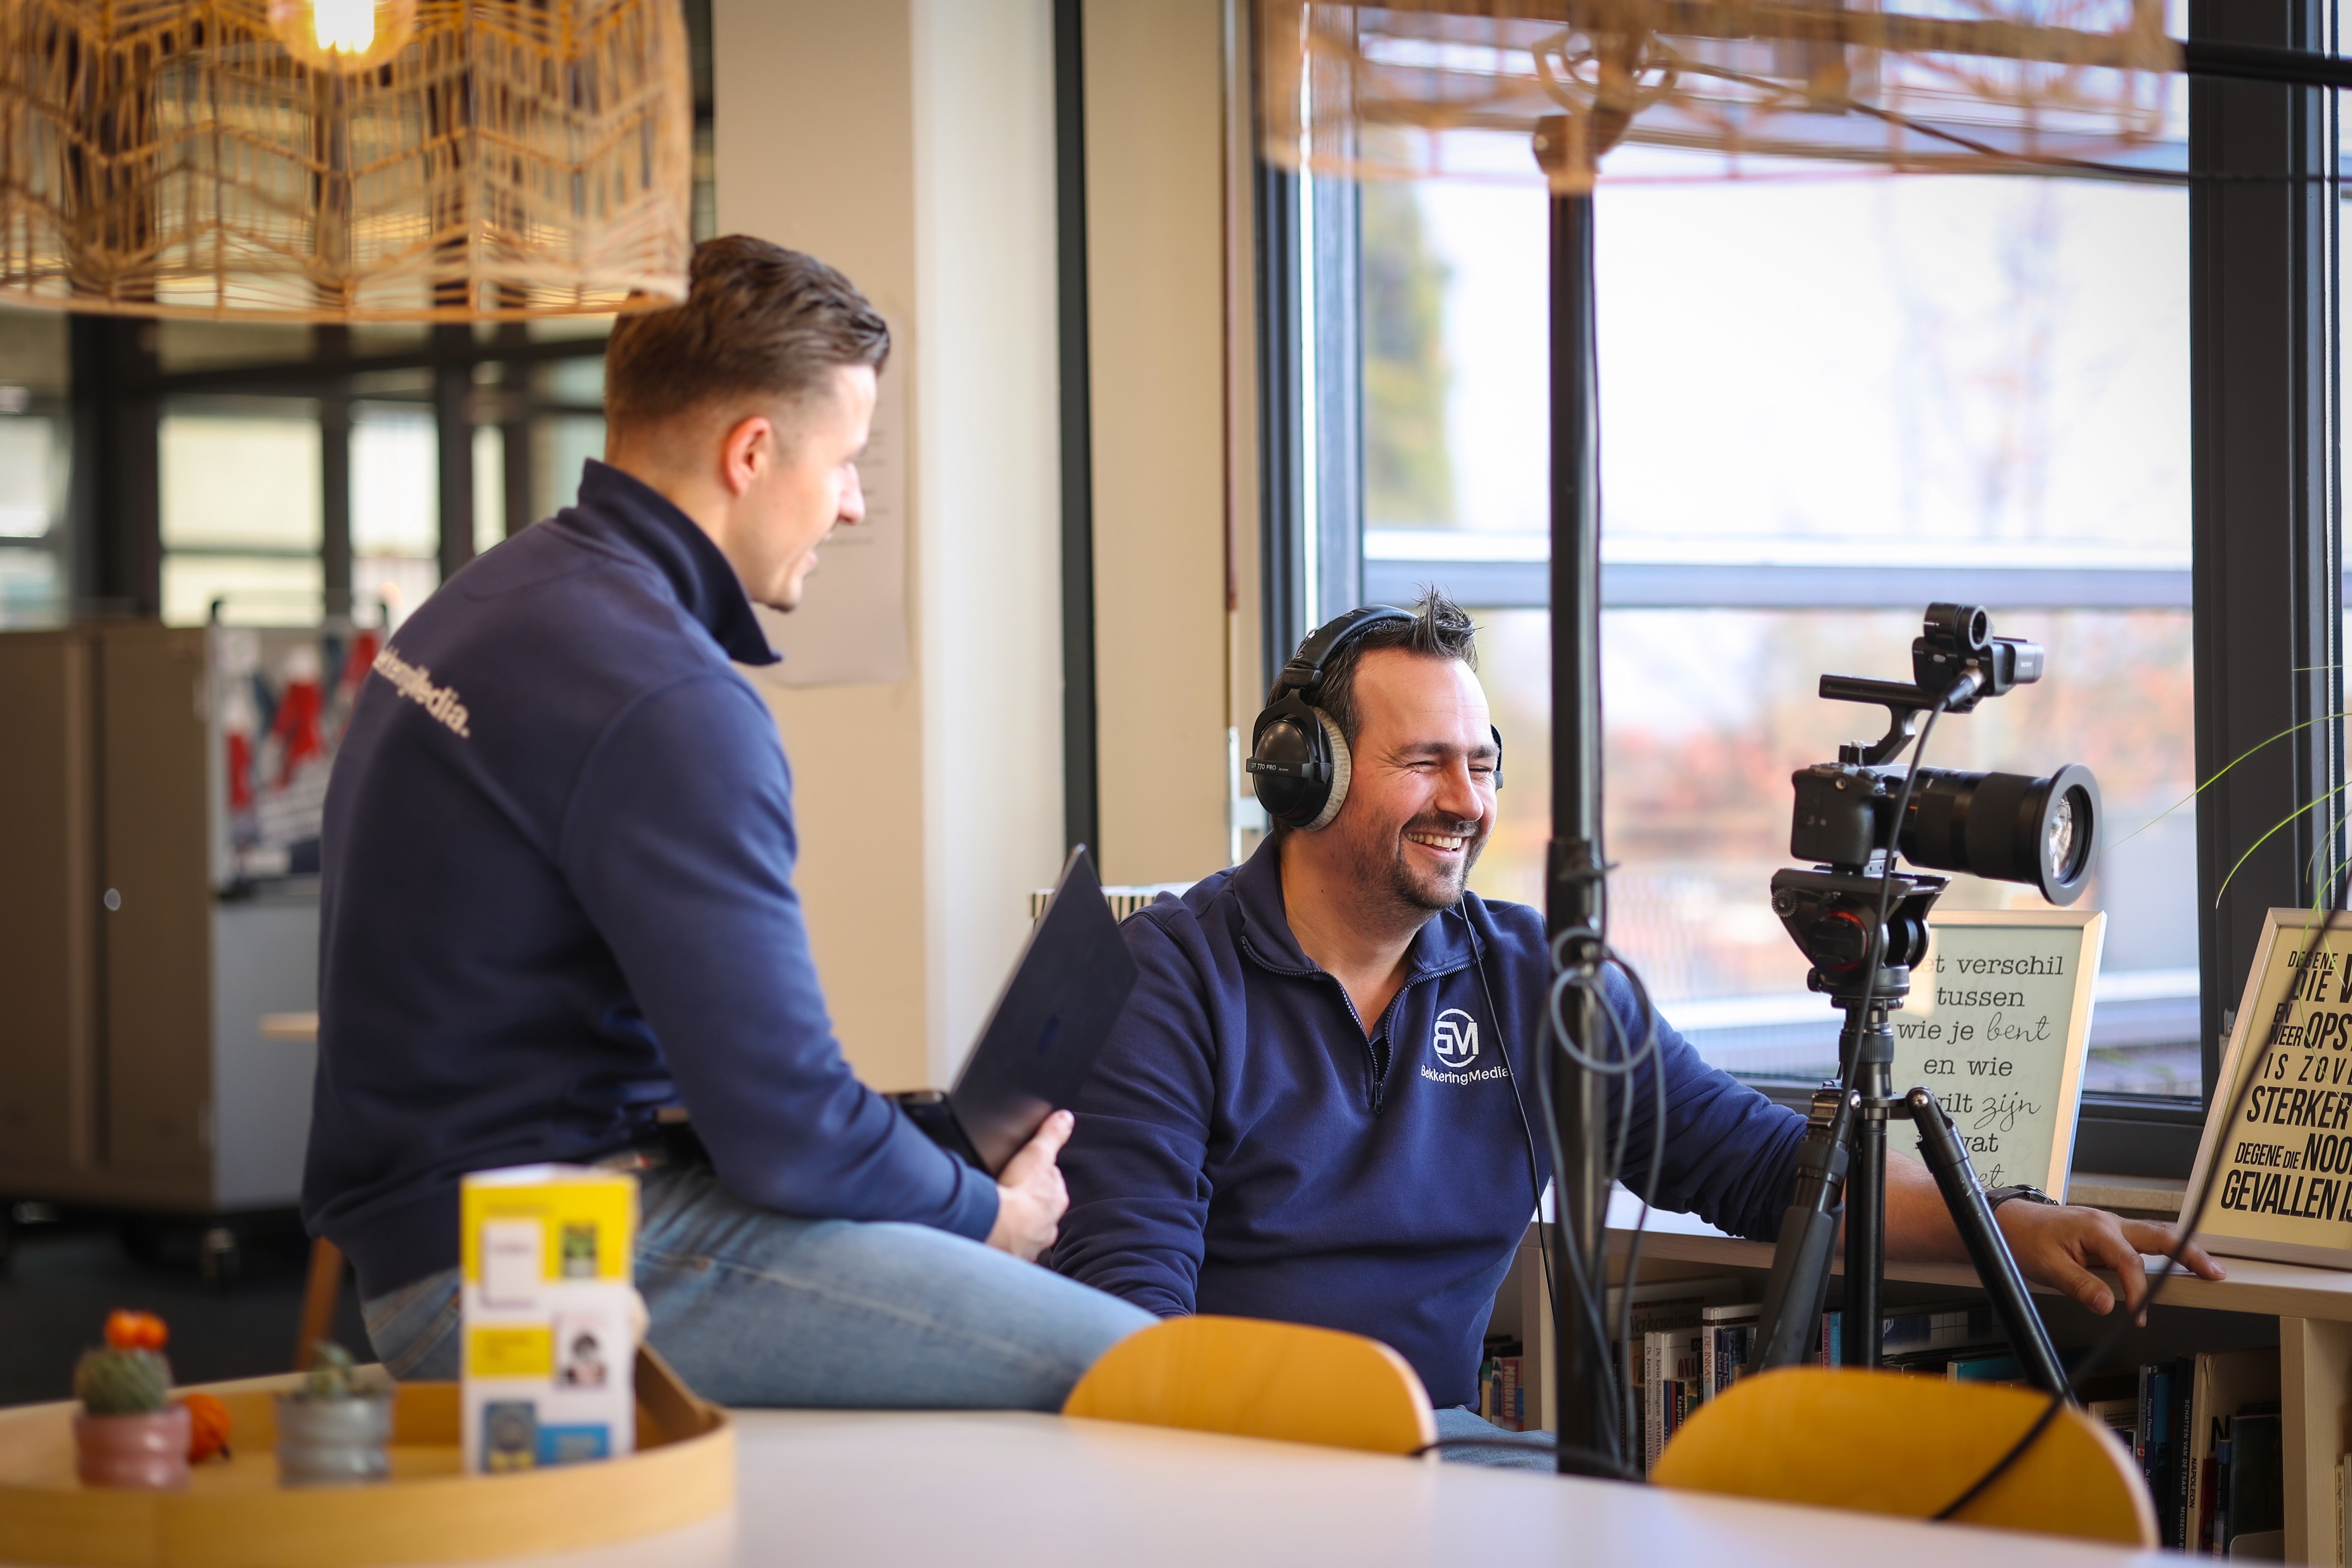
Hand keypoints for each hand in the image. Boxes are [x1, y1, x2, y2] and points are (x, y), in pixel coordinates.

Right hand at [984, 1109, 1073, 1262]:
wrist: (996, 1229)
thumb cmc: (1017, 1193)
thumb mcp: (1036, 1155)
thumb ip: (1051, 1136)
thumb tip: (1066, 1118)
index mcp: (1056, 1200)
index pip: (1052, 1184)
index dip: (1039, 1177)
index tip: (1026, 1174)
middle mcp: (1048, 1225)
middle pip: (1041, 1210)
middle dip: (1030, 1204)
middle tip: (1012, 1195)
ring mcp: (1032, 1243)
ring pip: (1028, 1231)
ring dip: (1019, 1226)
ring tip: (1003, 1218)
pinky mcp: (1014, 1257)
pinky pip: (1011, 1249)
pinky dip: (1005, 1243)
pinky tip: (995, 1237)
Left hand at [1995, 1202, 2224, 1316]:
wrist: (2008, 1221)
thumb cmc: (2024, 1239)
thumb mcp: (2047, 1267)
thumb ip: (2080, 1286)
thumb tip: (2109, 1305)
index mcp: (2096, 1228)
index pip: (2130, 1263)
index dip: (2139, 1291)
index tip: (2139, 1315)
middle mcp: (2109, 1223)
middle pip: (2159, 1236)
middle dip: (2190, 1253)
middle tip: (2215, 1273)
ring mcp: (2110, 1226)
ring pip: (2154, 1235)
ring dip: (2181, 1250)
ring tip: (2208, 1268)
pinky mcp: (2107, 1233)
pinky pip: (2141, 1241)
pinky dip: (2162, 1251)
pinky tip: (2175, 1262)